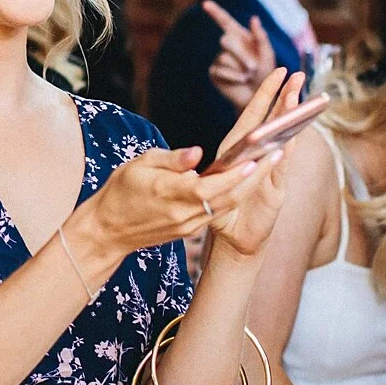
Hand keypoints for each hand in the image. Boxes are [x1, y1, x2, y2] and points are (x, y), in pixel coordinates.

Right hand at [78, 146, 270, 261]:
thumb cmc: (120, 191)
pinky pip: (217, 211)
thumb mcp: (139, 165)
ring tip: (269, 162)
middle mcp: (183, 213)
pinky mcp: (189, 230)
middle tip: (277, 153)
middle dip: (254, 178)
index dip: (234, 175)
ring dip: (249, 186)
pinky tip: (247, 179)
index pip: (209, 185)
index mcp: (169, 194)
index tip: (255, 159)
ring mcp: (188, 225)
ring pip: (226, 206)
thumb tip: (196, 154)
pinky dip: (233, 195)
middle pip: (227, 198)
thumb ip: (172, 161)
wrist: (107, 231)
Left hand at [202, 69, 303, 260]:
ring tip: (300, 98)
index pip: (255, 115)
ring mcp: (270, 171)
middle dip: (286, 98)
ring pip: (283, 140)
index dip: (267, 93)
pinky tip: (290, 138)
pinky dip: (284, 154)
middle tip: (298, 75)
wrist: (234, 239)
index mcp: (239, 149)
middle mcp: (258, 156)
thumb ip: (219, 169)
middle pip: (274, 122)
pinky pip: (280, 168)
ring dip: (291, 119)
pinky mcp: (277, 189)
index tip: (279, 71)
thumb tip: (212, 156)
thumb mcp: (214, 183)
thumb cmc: (221, 209)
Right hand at [204, 1, 277, 112]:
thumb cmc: (267, 73)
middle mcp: (227, 46)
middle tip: (254, 67)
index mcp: (240, 36)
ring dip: (240, 67)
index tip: (205, 4)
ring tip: (249, 75)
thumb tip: (254, 18)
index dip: (215, 12)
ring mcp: (219, 59)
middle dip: (241, 53)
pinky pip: (221, 70)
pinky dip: (234, 76)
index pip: (224, 21)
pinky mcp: (215, 72)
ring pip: (224, 57)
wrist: (261, 95)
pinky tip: (241, 81)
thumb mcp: (268, 54)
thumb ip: (261, 37)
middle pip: (225, 40)